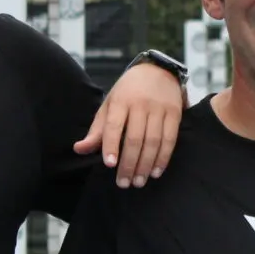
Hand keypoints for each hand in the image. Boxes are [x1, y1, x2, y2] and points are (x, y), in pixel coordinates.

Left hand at [77, 63, 183, 187]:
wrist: (158, 71)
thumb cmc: (128, 92)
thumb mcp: (109, 105)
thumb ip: (97, 129)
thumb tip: (79, 149)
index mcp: (121, 101)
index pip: (115, 126)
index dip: (112, 145)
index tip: (110, 164)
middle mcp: (141, 104)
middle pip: (135, 138)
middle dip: (129, 163)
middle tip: (124, 183)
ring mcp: (160, 109)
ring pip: (153, 141)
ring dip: (146, 165)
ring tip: (139, 182)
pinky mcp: (175, 113)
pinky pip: (170, 139)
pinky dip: (163, 158)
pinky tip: (155, 171)